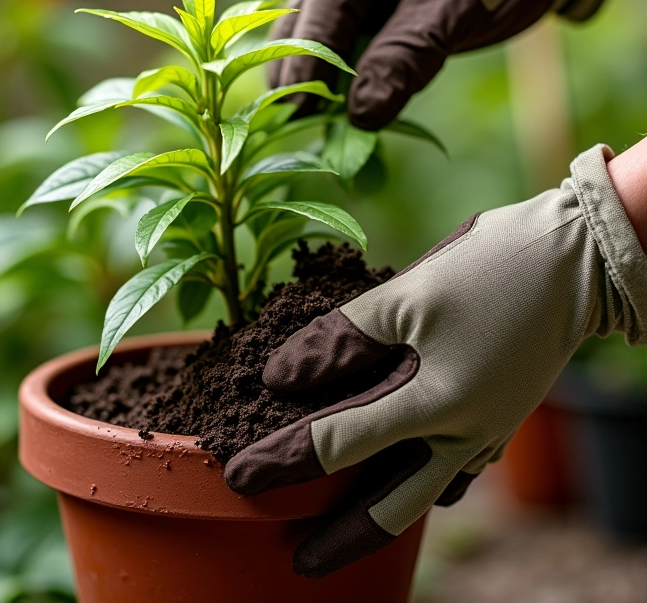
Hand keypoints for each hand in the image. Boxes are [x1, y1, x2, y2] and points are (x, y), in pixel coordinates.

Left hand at [224, 144, 646, 576]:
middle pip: (389, 506)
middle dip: (340, 536)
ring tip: (345, 528)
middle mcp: (462, 434)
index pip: (337, 444)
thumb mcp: (406, 296)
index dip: (283, 459)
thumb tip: (280, 377)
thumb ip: (340, 339)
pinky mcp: (496, 416)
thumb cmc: (490, 268)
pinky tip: (403, 478)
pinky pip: (453, 469)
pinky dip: (419, 479)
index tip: (239, 474)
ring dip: (381, 514)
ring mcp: (484, 431)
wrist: (577, 258)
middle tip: (298, 560)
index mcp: (435, 405)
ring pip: (423, 493)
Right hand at [269, 0, 615, 127]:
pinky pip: (336, 36)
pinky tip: (331, 101)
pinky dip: (333, 70)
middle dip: (298, 71)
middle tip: (294, 123)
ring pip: (313, 29)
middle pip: (306, 19)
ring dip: (309, 73)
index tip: (296, 112)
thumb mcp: (456, 11)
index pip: (323, 9)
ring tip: (304, 118)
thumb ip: (404, 59)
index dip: (306, 65)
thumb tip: (359, 116)